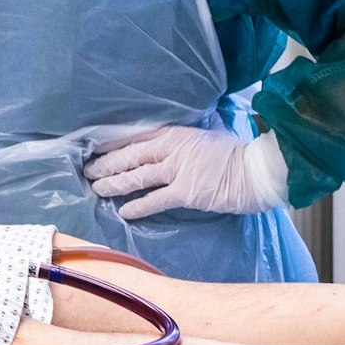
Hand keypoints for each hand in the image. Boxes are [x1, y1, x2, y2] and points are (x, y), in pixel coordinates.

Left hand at [85, 127, 288, 218]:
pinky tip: (123, 212)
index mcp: (173, 133)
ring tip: (97, 189)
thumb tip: (170, 138)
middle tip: (87, 171)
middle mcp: (171, 148)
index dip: (111, 144)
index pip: (133, 136)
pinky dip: (137, 206)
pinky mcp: (185, 192)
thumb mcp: (204, 134)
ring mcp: (177, 170)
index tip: (93, 148)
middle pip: (128, 156)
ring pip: (136, 177)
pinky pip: (154, 200)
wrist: (257, 170)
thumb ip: (183, 138)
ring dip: (113, 183)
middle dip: (105, 164)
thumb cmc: (234, 153)